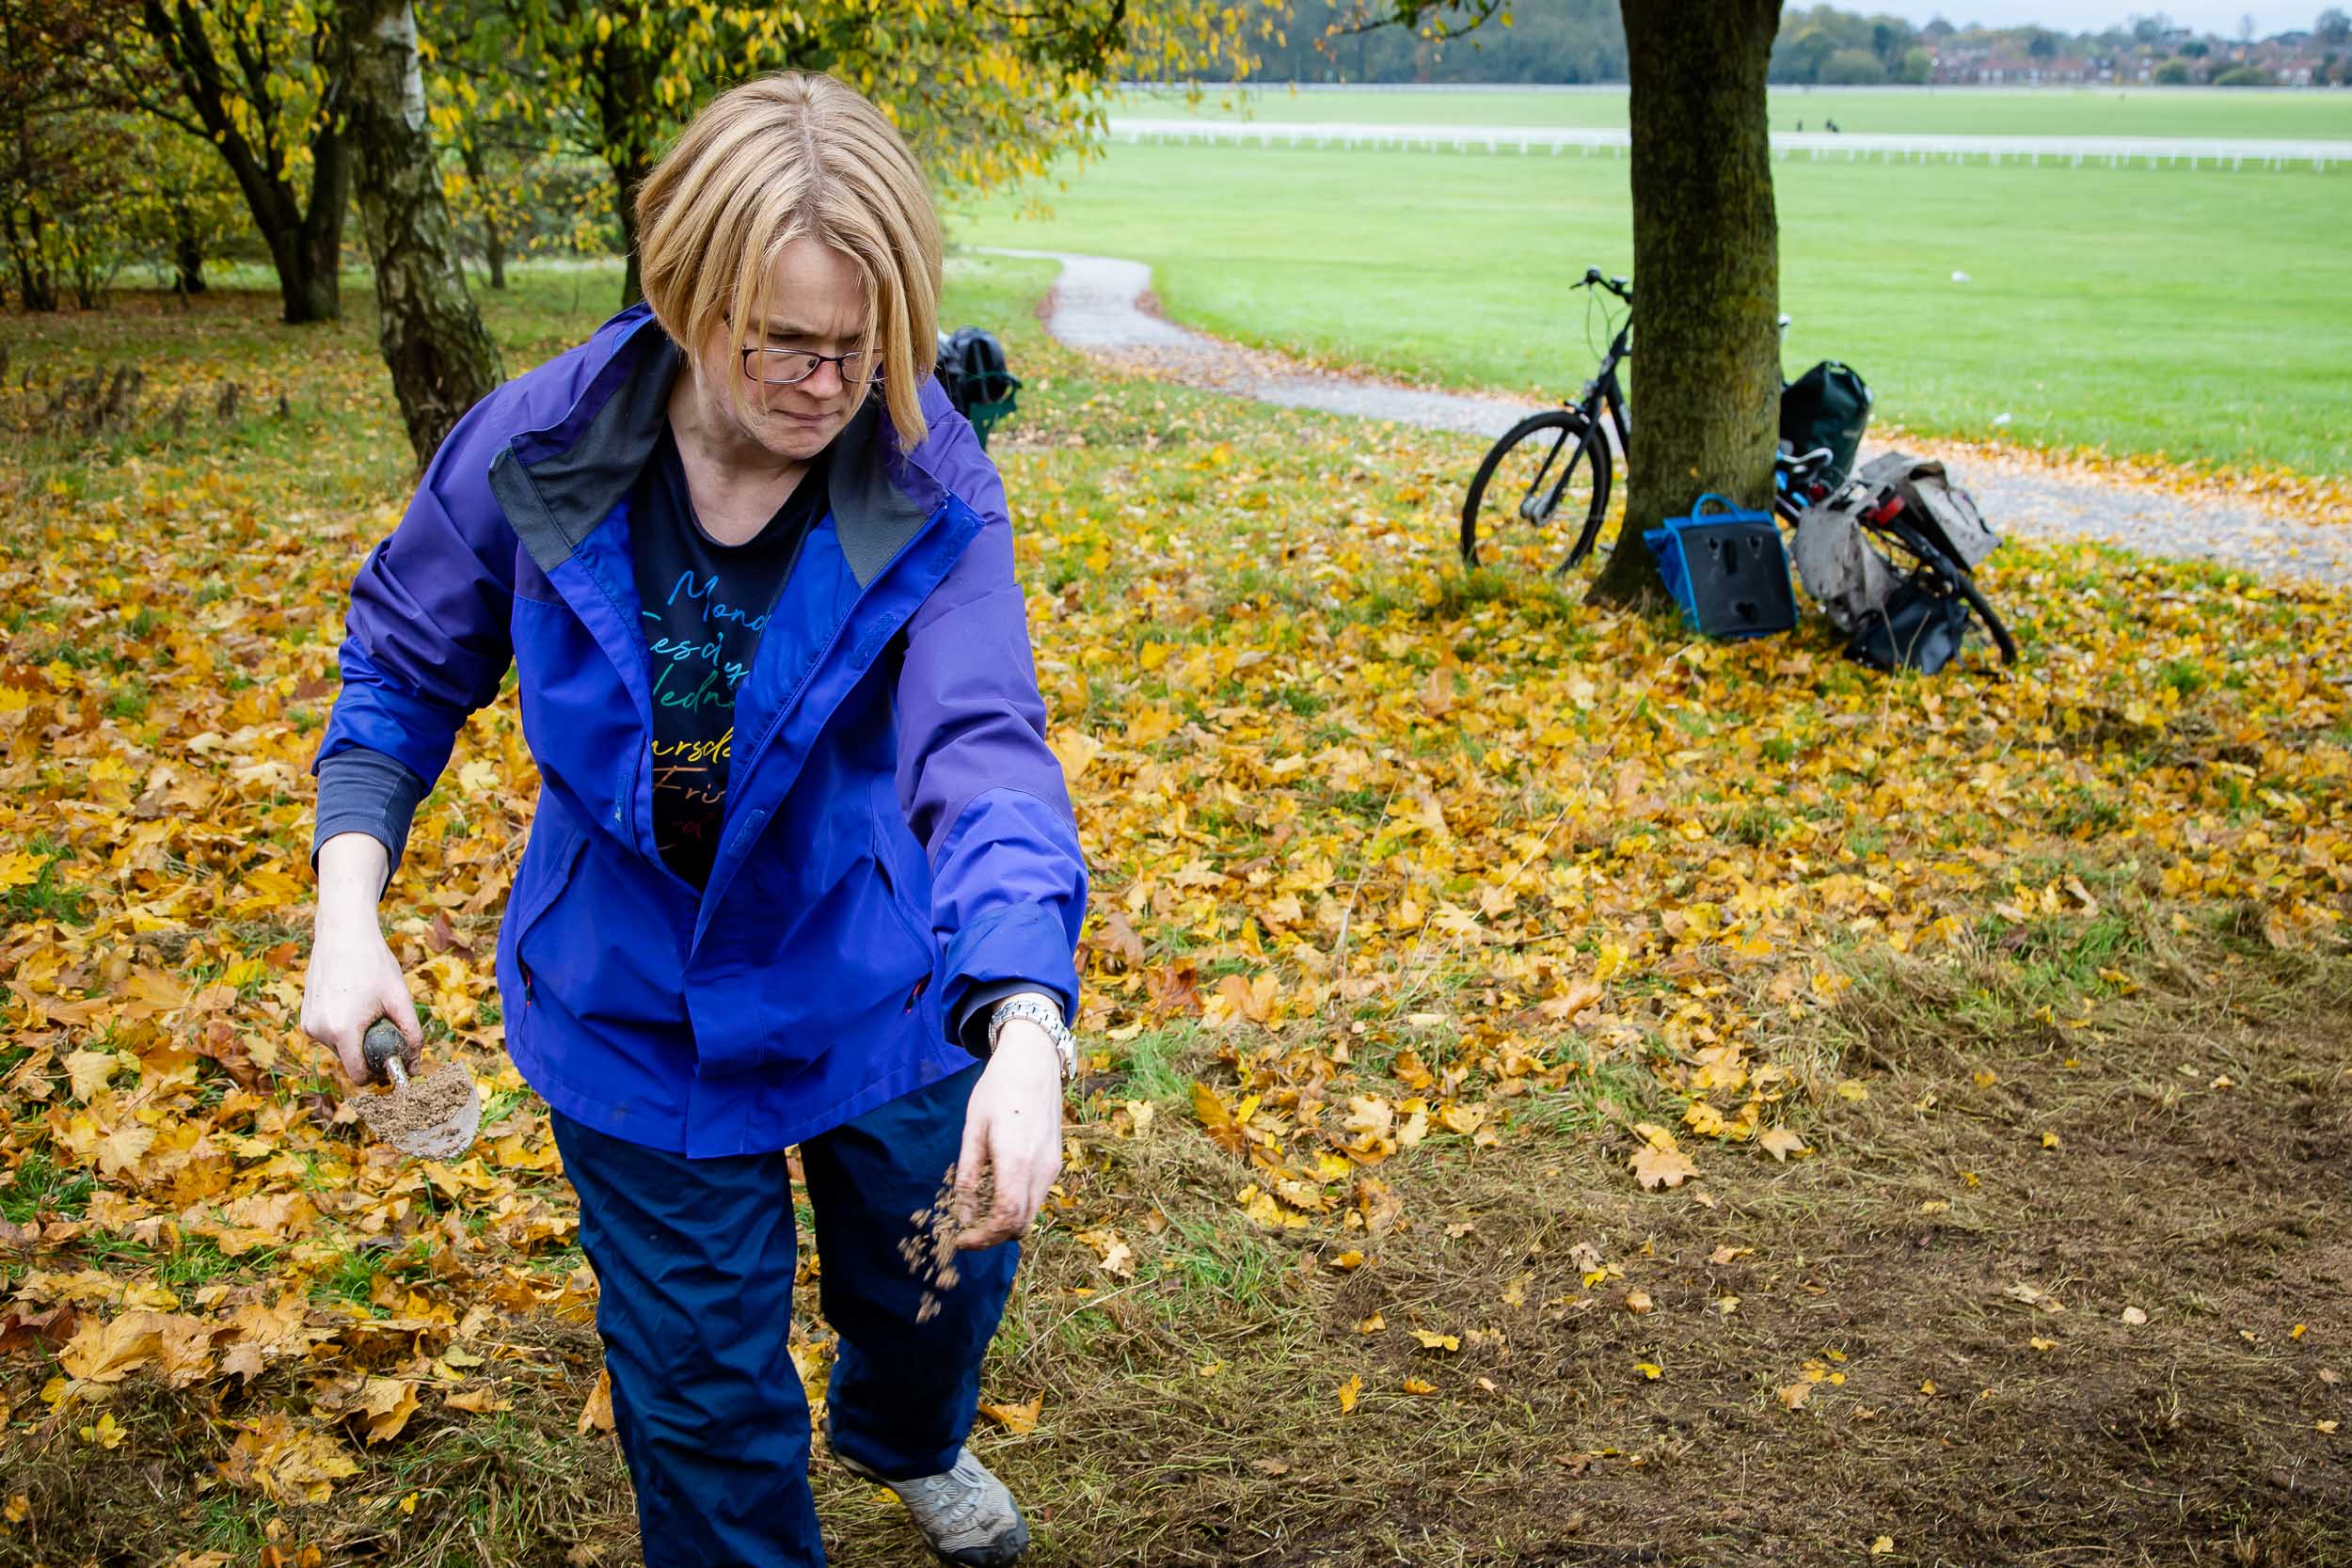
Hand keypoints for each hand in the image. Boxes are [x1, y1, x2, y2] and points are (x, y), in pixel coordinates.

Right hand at [300, 908, 420, 1086]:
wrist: (343, 933)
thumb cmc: (373, 963)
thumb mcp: (399, 998)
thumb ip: (411, 1034)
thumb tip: (415, 1066)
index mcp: (342, 1031)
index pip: (358, 1075)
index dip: (378, 1074)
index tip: (392, 1062)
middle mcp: (319, 1031)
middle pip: (350, 1060)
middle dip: (369, 1050)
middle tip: (383, 1023)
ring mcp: (308, 1024)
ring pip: (339, 1047)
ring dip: (355, 1037)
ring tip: (366, 1006)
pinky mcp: (305, 1016)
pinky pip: (329, 1034)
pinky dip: (342, 1027)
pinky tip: (352, 1001)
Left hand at [953, 1020, 1065, 1249]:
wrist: (1034, 1060)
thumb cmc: (998, 1089)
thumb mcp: (973, 1130)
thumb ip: (967, 1175)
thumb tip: (962, 1213)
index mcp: (1016, 1161)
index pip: (1005, 1218)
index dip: (982, 1238)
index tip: (961, 1240)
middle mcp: (1041, 1169)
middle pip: (1021, 1224)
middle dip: (993, 1237)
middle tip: (968, 1233)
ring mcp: (1052, 1167)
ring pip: (1032, 1214)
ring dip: (1007, 1223)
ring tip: (979, 1214)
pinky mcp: (1055, 1161)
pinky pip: (1038, 1197)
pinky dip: (1019, 1206)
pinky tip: (998, 1193)